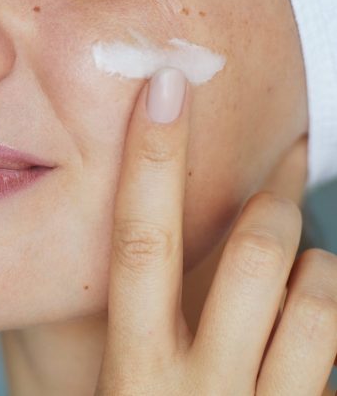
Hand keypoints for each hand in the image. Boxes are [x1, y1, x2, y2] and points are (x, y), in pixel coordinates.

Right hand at [95, 67, 336, 394]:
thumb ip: (137, 333)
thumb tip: (145, 248)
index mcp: (135, 376)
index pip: (142, 242)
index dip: (152, 160)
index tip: (167, 86)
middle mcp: (197, 393)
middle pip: (254, 256)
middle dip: (273, 199)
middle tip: (283, 166)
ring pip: (320, 297)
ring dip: (319, 272)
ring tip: (305, 277)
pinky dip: (329, 318)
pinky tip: (312, 337)